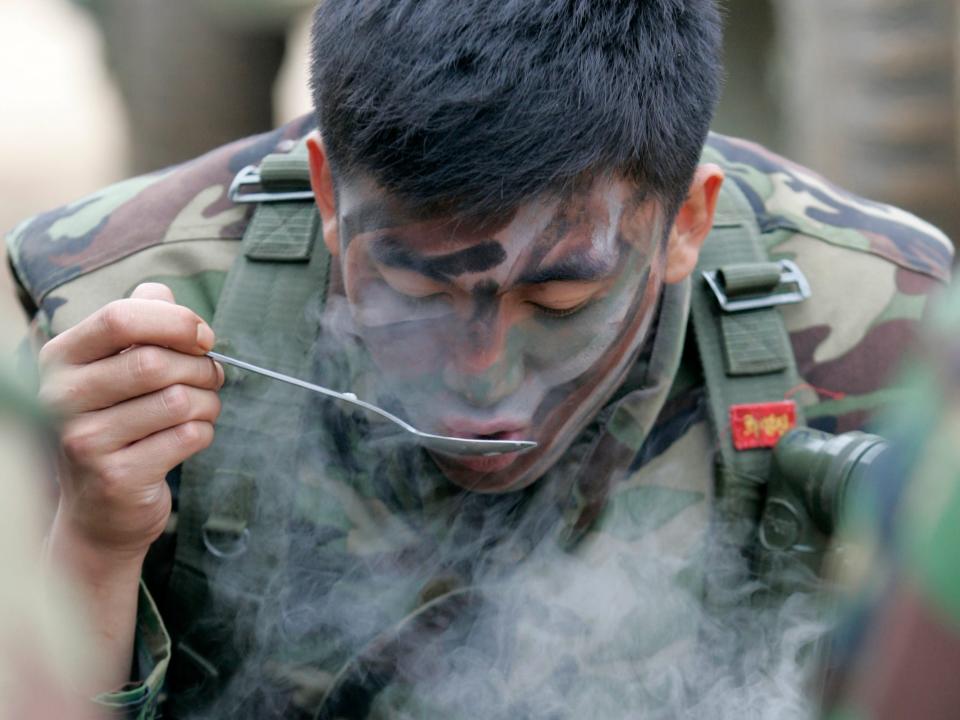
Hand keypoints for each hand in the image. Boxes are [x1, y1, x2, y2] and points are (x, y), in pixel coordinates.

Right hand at [39, 283, 223, 558]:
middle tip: (211, 377)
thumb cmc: (118, 425)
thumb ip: (138, 324)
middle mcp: (61, 398)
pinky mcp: (117, 476)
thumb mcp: (115, 369)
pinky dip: (204, 432)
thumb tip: (161, 291)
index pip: (121, 317)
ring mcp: (85, 441)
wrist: (100, 511)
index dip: (176, 321)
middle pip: (156, 362)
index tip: (204, 336)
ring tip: (202, 408)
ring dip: (208, 402)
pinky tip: (190, 438)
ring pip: (179, 400)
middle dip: (201, 367)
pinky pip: (188, 436)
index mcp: (61, 359)